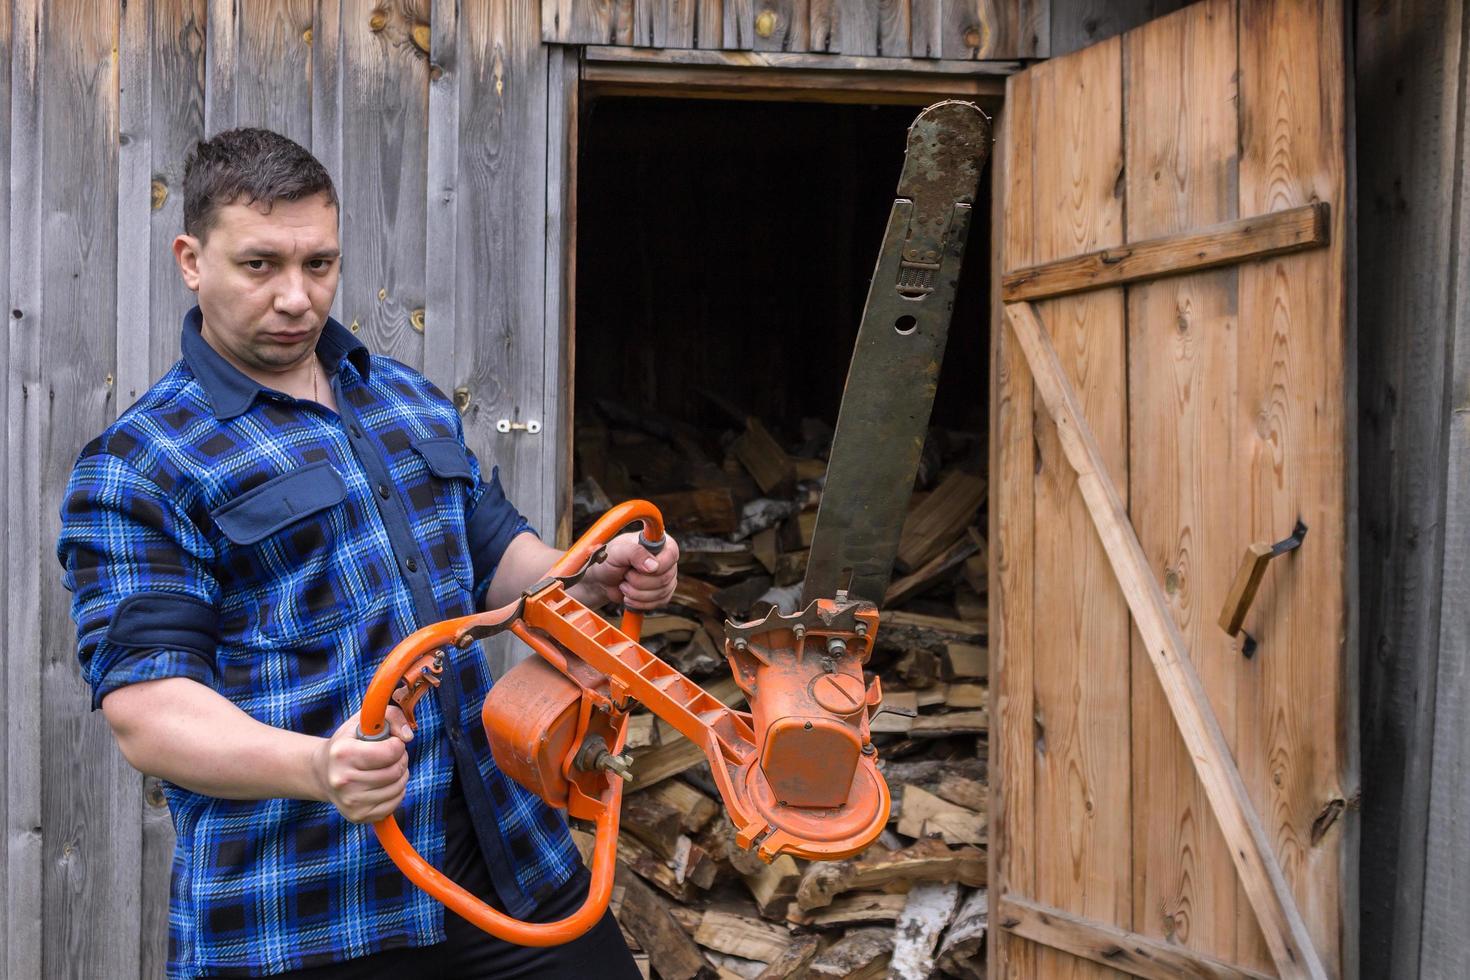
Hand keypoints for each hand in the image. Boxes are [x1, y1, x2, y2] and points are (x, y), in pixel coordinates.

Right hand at [314, 705, 413, 823]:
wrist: (323, 772)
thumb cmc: (349, 742)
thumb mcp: (364, 720)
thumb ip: (392, 716)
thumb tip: (408, 737)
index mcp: (343, 753)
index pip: (390, 752)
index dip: (397, 745)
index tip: (391, 742)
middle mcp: (343, 780)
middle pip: (395, 771)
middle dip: (400, 759)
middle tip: (391, 755)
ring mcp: (350, 801)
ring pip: (398, 788)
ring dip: (400, 775)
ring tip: (387, 768)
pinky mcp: (357, 816)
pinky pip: (394, 804)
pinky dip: (397, 792)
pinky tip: (385, 784)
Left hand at [583, 531, 679, 609]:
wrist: (602, 580)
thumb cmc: (608, 560)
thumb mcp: (617, 552)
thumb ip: (634, 553)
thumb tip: (654, 566)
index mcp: (658, 542)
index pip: (671, 554)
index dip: (658, 565)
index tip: (639, 568)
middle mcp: (665, 558)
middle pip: (664, 577)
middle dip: (639, 582)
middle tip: (625, 575)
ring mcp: (666, 576)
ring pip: (662, 592)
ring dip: (637, 593)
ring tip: (624, 585)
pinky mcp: (662, 592)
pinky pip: (659, 602)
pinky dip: (640, 603)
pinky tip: (629, 596)